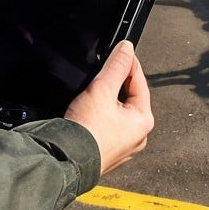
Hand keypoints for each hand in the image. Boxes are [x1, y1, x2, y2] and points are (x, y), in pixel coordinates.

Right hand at [63, 41, 153, 175]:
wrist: (65, 160)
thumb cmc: (86, 133)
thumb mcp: (101, 90)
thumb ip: (116, 66)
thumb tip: (126, 49)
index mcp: (143, 121)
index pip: (139, 81)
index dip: (128, 63)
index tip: (119, 50)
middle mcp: (137, 136)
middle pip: (129, 97)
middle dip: (115, 83)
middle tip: (101, 73)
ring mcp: (122, 146)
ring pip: (116, 112)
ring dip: (106, 100)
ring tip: (92, 94)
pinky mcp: (106, 150)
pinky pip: (107, 125)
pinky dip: (99, 116)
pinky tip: (87, 112)